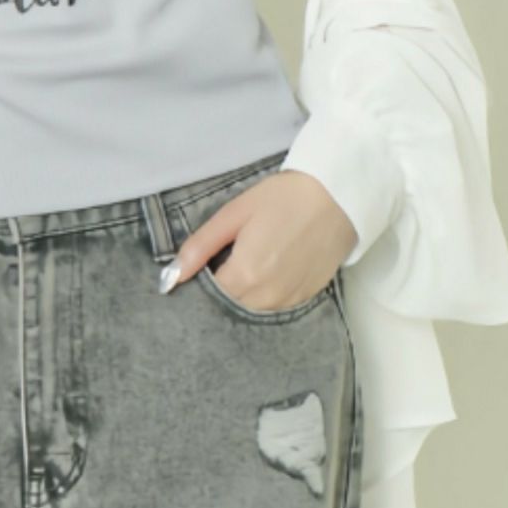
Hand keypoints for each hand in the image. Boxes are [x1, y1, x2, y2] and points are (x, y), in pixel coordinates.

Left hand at [167, 171, 357, 311]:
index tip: (199, 267)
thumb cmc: (282, 198)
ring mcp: (290, 301)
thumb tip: (169, 279)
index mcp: (246, 275)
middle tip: (220, 264)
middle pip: (229, 308)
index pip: (208, 297)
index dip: (199, 284)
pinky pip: (274, 307)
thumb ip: (199, 248)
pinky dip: (263, 296)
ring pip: (251, 310)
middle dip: (219, 292)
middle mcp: (268, 297)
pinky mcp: (307, 298)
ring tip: (243, 265)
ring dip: (241, 296)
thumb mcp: (233, 215)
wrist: (337, 196)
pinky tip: (266, 272)